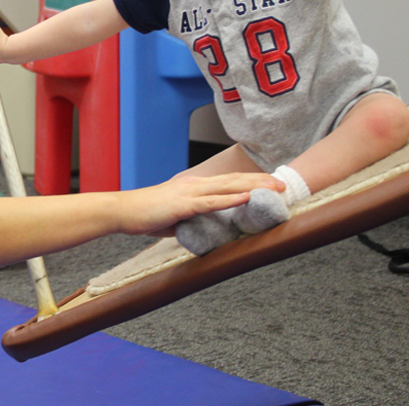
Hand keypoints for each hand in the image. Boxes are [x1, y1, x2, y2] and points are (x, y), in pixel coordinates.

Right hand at [116, 173, 280, 236]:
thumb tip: (208, 228)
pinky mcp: (184, 204)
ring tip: (274, 188)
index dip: (251, 182)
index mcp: (195, 186)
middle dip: (261, 182)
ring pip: (228, 187)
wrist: (124, 211)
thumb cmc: (146, 215)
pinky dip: (231, 199)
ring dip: (254, 187)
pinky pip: (212, 201)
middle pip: (235, 180)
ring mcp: (190, 192)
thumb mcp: (176, 216)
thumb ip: (194, 218)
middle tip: (284, 184)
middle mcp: (196, 184)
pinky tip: (246, 198)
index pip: (229, 182)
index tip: (271, 185)